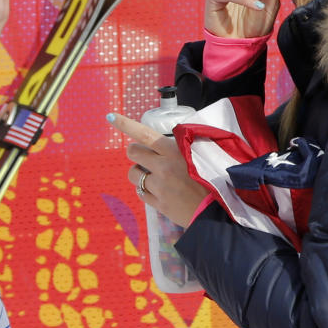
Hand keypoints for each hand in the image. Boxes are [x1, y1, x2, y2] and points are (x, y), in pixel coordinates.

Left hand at [107, 113, 208, 227]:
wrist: (217, 211)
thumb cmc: (213, 179)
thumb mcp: (201, 154)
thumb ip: (182, 144)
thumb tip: (166, 138)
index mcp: (173, 151)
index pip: (144, 134)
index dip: (126, 124)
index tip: (111, 117)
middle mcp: (163, 167)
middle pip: (133, 152)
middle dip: (135, 152)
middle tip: (145, 157)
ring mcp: (159, 186)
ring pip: (133, 174)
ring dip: (139, 173)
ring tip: (154, 176)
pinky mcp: (158, 203)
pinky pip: (140, 192)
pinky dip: (146, 190)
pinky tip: (159, 191)